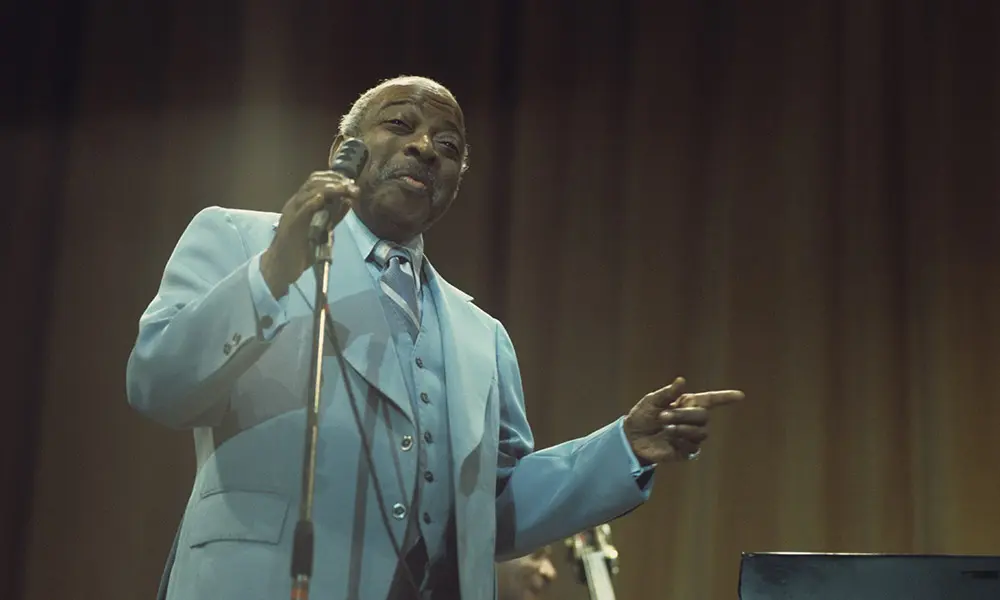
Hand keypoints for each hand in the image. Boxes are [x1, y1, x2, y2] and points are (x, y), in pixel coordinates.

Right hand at [260, 171, 358, 297]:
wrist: (280, 266)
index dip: (334, 178)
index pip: (316, 180)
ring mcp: (292, 213)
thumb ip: (334, 216)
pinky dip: (313, 202)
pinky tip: (323, 198)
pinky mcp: (292, 225)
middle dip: (336, 181)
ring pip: (308, 192)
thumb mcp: (321, 229)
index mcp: (301, 203)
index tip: (351, 182)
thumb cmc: (301, 249)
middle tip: (352, 186)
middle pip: (314, 182)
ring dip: (330, 188)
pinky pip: (302, 209)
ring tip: (345, 188)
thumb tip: (349, 201)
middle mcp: (295, 203)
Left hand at [623, 377, 743, 463]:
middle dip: (683, 415)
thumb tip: (681, 380)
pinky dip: (681, 441)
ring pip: (701, 432)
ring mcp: (690, 436)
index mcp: (687, 403)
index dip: (725, 398)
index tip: (740, 396)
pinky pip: (693, 447)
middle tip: (662, 416)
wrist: (631, 438)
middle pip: (703, 416)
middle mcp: (692, 419)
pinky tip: (669, 440)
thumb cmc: (642, 416)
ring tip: (665, 429)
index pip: (711, 400)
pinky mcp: (686, 451)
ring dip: (682, 428)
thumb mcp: (651, 401)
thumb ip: (667, 393)